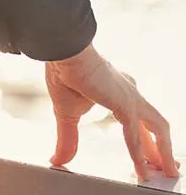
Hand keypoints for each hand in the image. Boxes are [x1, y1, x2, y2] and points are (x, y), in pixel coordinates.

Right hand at [46, 44, 177, 180]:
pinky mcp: (126, 104)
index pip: (137, 116)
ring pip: (158, 129)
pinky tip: (141, 170)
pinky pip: (136, 135)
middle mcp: (129, 92)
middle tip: (163, 167)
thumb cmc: (64, 71)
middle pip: (153, 124)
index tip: (146, 152)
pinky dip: (139, 155)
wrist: (64, 53)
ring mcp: (131, 98)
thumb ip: (68, 137)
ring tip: (167, 171)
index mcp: (116, 89)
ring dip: (162, 152)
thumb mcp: (66, 113)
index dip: (144, 136)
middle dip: (159, 147)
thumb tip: (58, 158)